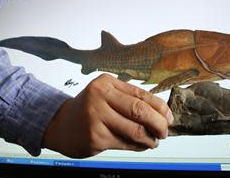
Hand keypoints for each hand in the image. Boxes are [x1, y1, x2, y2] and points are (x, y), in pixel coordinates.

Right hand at [42, 74, 173, 157]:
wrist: (60, 124)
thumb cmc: (88, 108)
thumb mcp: (106, 94)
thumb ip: (129, 98)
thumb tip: (161, 112)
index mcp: (106, 82)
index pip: (140, 94)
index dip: (159, 107)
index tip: (169, 116)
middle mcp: (99, 96)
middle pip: (139, 111)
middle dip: (158, 123)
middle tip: (165, 131)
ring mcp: (96, 117)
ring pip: (134, 130)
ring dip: (150, 138)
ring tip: (154, 140)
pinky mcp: (95, 137)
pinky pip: (125, 143)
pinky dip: (138, 146)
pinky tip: (141, 145)